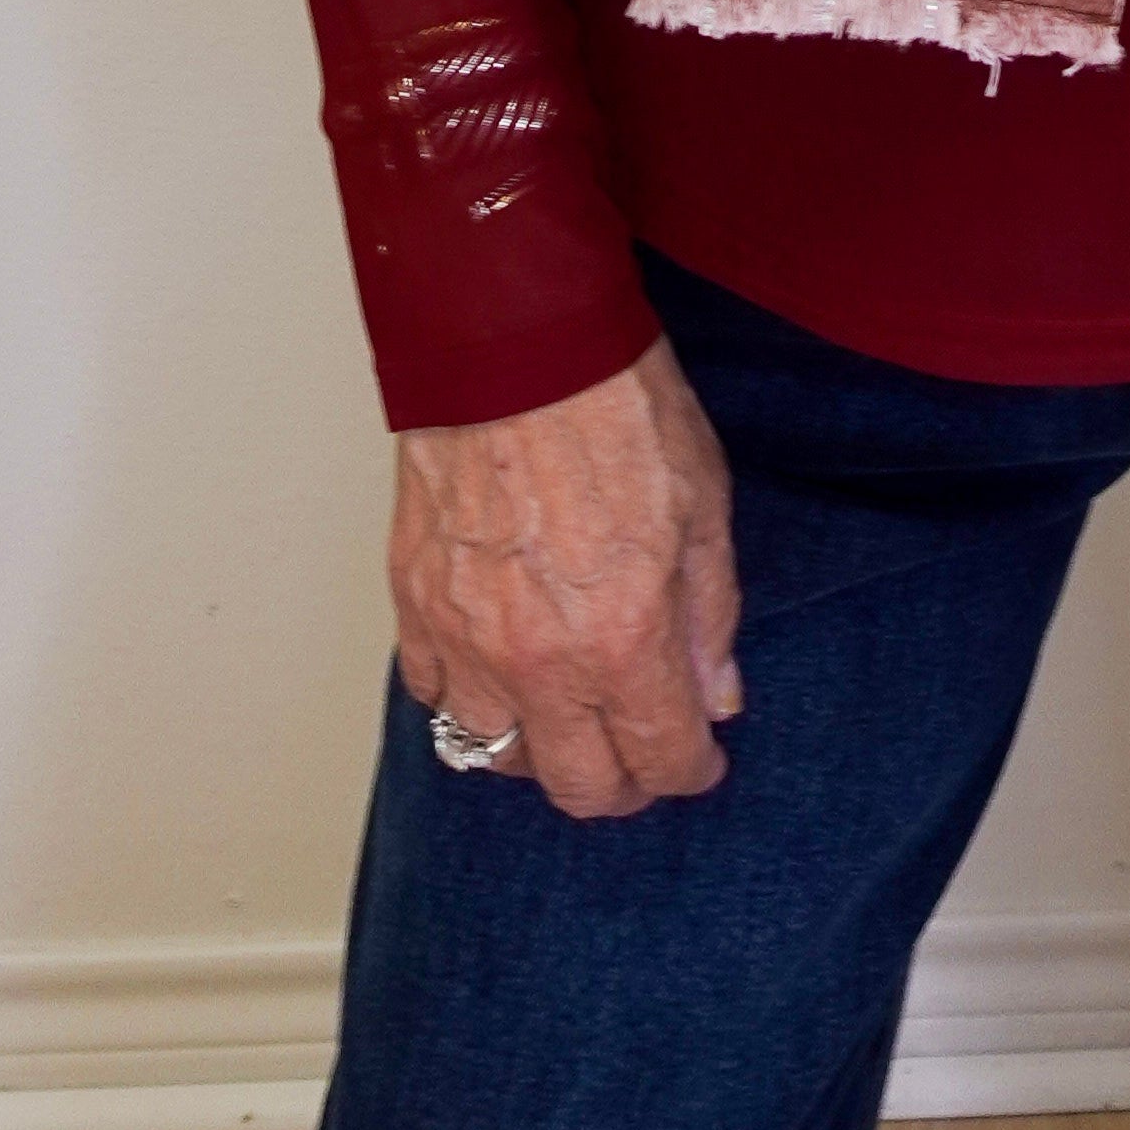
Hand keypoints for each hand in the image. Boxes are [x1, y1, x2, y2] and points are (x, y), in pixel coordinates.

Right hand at [390, 336, 743, 822]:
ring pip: (494, 756)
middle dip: (623, 784)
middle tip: (641, 752)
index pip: (663, 761)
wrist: (517, 341)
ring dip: (538, 750)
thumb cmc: (615, 403)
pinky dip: (467, 698)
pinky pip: (431, 696)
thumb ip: (711, 616)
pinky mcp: (415, 604)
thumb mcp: (704, 504)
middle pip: (578, 788)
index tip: (701, 757)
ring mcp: (466, 638)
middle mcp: (539, 661)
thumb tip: (715, 696)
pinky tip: (500, 669)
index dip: (692, 769)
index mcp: (623, 639)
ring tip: (568, 715)